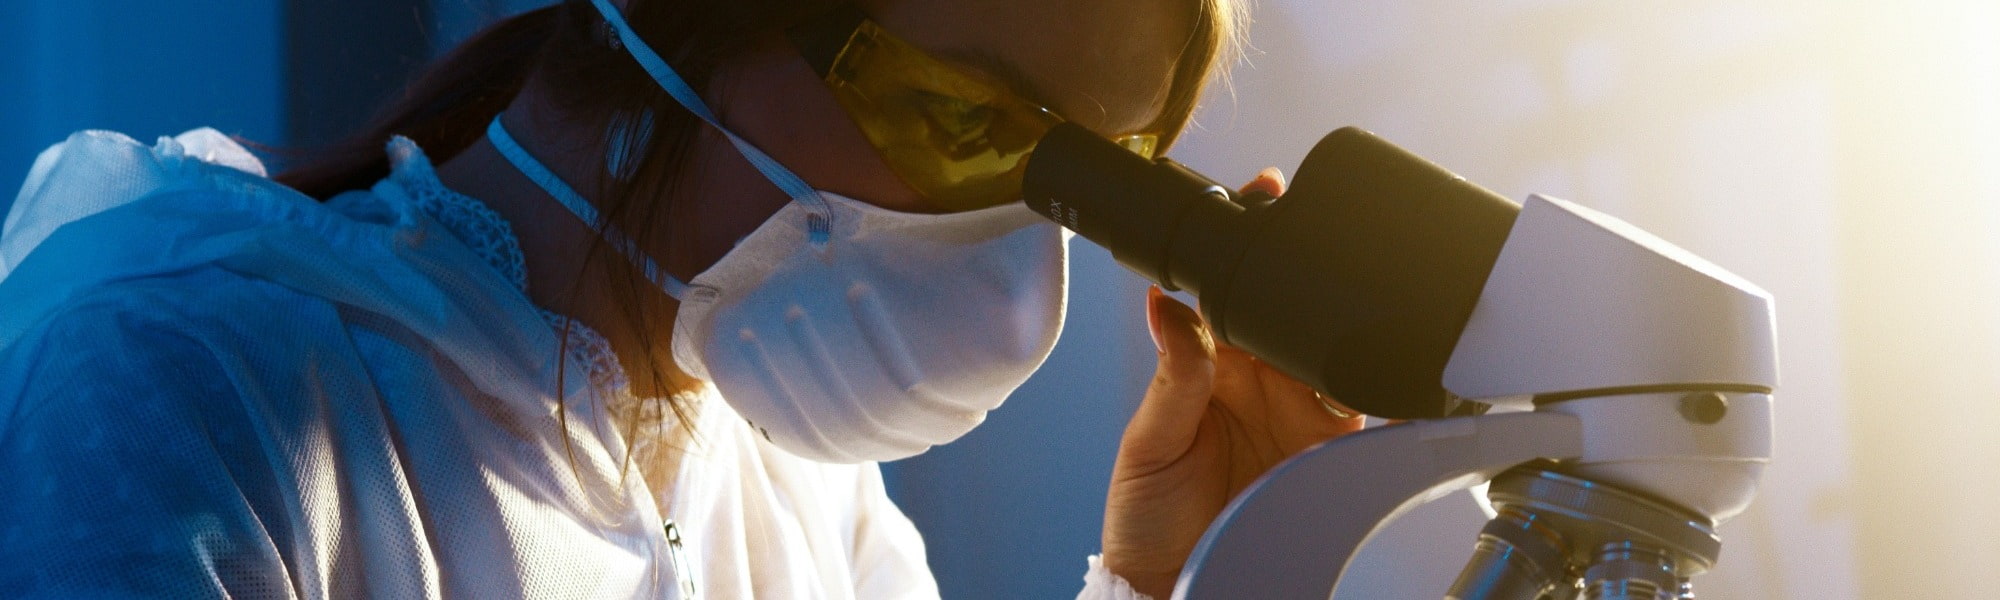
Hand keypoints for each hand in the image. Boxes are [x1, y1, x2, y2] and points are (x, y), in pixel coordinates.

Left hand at [1099, 168, 1366, 598]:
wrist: (1172, 583)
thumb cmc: (1145, 516)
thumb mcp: (1149, 442)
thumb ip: (1172, 375)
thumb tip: (1166, 302)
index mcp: (1210, 363)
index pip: (1231, 289)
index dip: (1248, 244)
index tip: (1264, 197)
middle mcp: (1259, 380)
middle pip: (1292, 311)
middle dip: (1310, 271)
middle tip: (1322, 232)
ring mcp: (1298, 412)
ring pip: (1333, 350)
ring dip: (1344, 326)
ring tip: (1351, 302)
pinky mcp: (1328, 449)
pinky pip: (1364, 408)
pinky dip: (1379, 388)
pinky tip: (1381, 368)